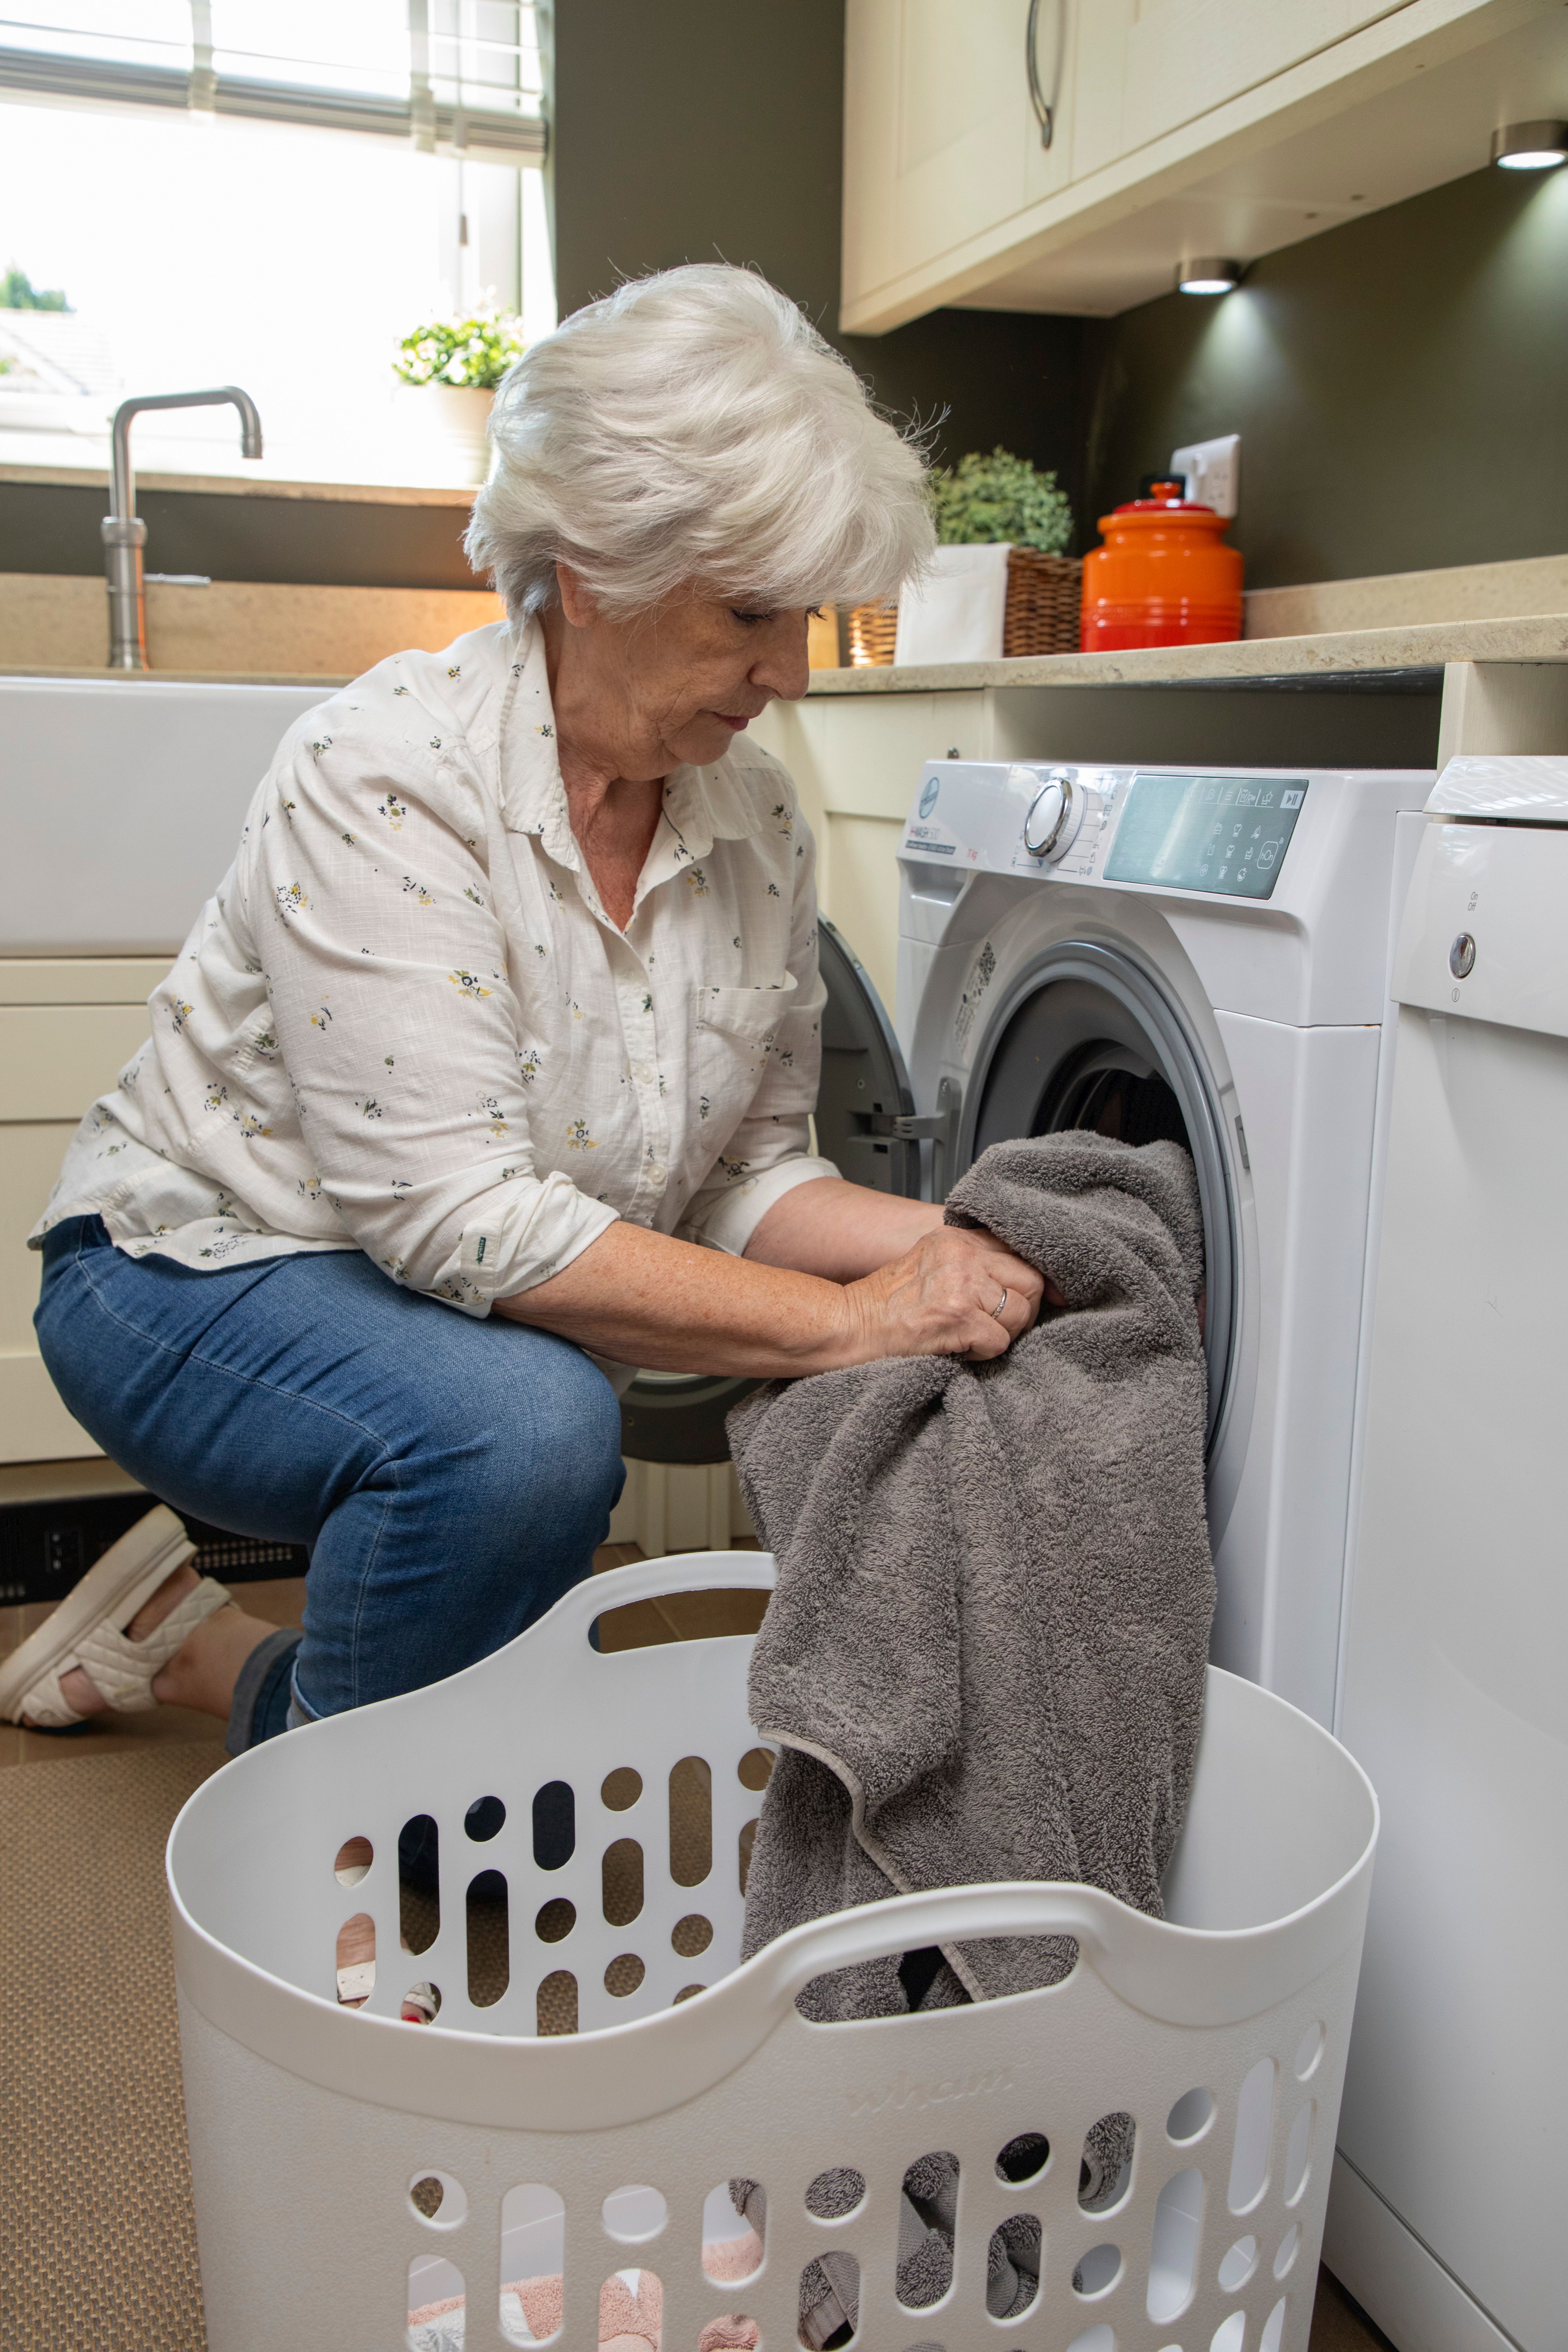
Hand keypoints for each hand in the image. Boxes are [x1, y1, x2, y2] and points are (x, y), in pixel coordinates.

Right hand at [837, 1225, 1047, 1365]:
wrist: (848, 1326)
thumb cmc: (884, 1305)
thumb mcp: (929, 1264)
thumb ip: (969, 1264)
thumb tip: (1019, 1282)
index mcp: (955, 1238)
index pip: (1017, 1251)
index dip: (1028, 1281)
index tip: (1027, 1300)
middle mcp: (962, 1255)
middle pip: (1030, 1279)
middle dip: (1023, 1309)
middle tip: (1001, 1326)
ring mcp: (961, 1285)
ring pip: (1020, 1312)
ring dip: (1004, 1333)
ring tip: (973, 1337)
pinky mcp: (959, 1318)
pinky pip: (1000, 1341)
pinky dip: (985, 1353)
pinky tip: (960, 1349)